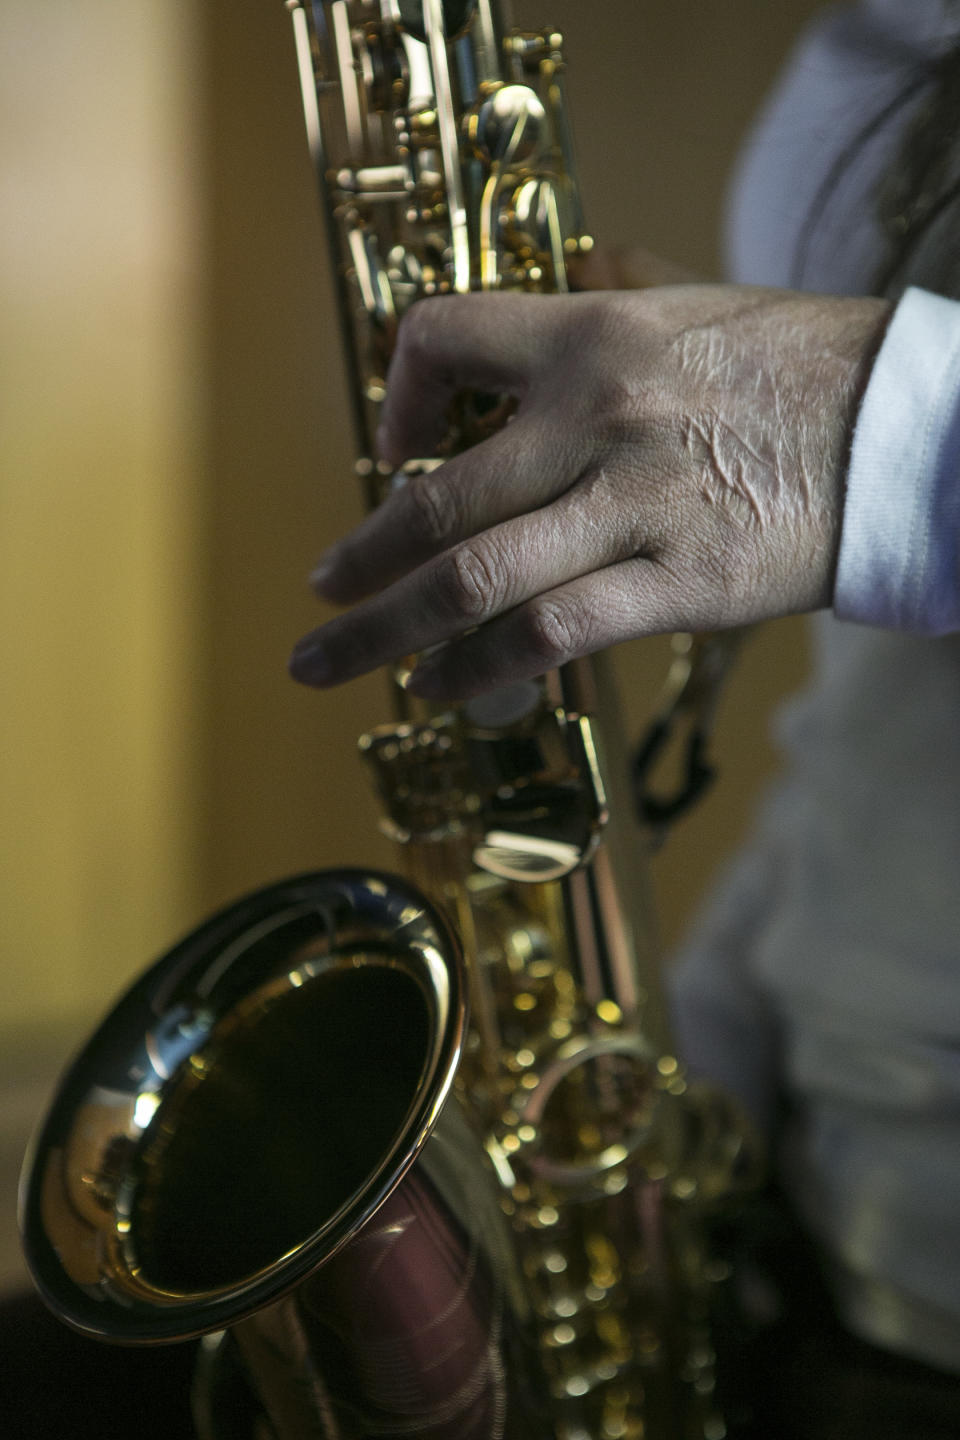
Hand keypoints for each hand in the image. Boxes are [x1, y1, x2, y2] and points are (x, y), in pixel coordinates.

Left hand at [290, 284, 889, 699]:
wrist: (899, 429)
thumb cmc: (793, 370)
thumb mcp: (688, 309)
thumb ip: (604, 314)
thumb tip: (552, 314)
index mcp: (589, 336)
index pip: (441, 341)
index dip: (394, 396)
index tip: (388, 447)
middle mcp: (595, 418)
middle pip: (434, 500)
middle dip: (357, 562)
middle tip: (318, 595)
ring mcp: (635, 506)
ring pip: (473, 577)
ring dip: (385, 630)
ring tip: (333, 660)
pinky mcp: (681, 583)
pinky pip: (550, 633)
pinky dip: (479, 668)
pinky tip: (440, 686)